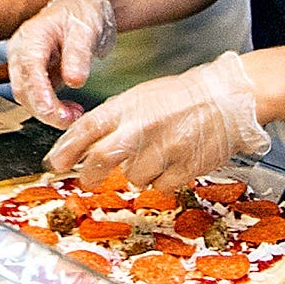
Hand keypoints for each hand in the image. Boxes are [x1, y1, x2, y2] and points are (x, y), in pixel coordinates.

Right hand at [9, 0, 116, 126]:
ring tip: (74, 115)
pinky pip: (36, 99)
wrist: (80, 9)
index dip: (39, 92)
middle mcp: (21, 52)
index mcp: (31, 36)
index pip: (30, 68)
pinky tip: (70, 111)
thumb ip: (78, 54)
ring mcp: (24, 66)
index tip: (52, 110)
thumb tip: (74, 81)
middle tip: (70, 119)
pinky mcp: (33, 77)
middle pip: (23, 89)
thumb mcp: (84, 29)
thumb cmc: (80, 14)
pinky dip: (52, 110)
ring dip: (49, 112)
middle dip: (44, 109)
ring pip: (27, 98)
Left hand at [45, 51, 269, 190]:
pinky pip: (161, 187)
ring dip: (138, 174)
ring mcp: (164, 148)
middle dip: (91, 175)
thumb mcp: (140, 98)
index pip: (86, 129)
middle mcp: (142, 126)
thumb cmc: (181, 98)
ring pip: (134, 177)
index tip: (56, 164)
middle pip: (101, 159)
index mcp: (128, 106)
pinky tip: (173, 163)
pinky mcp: (184, 167)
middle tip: (90, 180)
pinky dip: (162, 181)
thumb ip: (112, 121)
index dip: (66, 149)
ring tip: (155, 155)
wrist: (228, 97)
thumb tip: (83, 147)